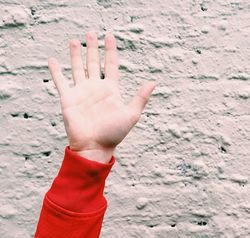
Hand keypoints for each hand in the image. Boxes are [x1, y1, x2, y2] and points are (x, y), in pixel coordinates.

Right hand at [48, 31, 155, 162]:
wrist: (95, 147)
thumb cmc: (114, 133)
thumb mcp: (131, 114)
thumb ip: (141, 97)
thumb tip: (154, 82)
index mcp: (110, 90)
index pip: (110, 65)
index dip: (110, 50)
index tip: (110, 37)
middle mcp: (95, 88)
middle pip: (93, 62)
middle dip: (92, 48)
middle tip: (91, 33)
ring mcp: (81, 92)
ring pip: (77, 68)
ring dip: (76, 54)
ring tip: (75, 41)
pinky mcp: (68, 98)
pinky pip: (60, 81)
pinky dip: (56, 71)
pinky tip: (53, 61)